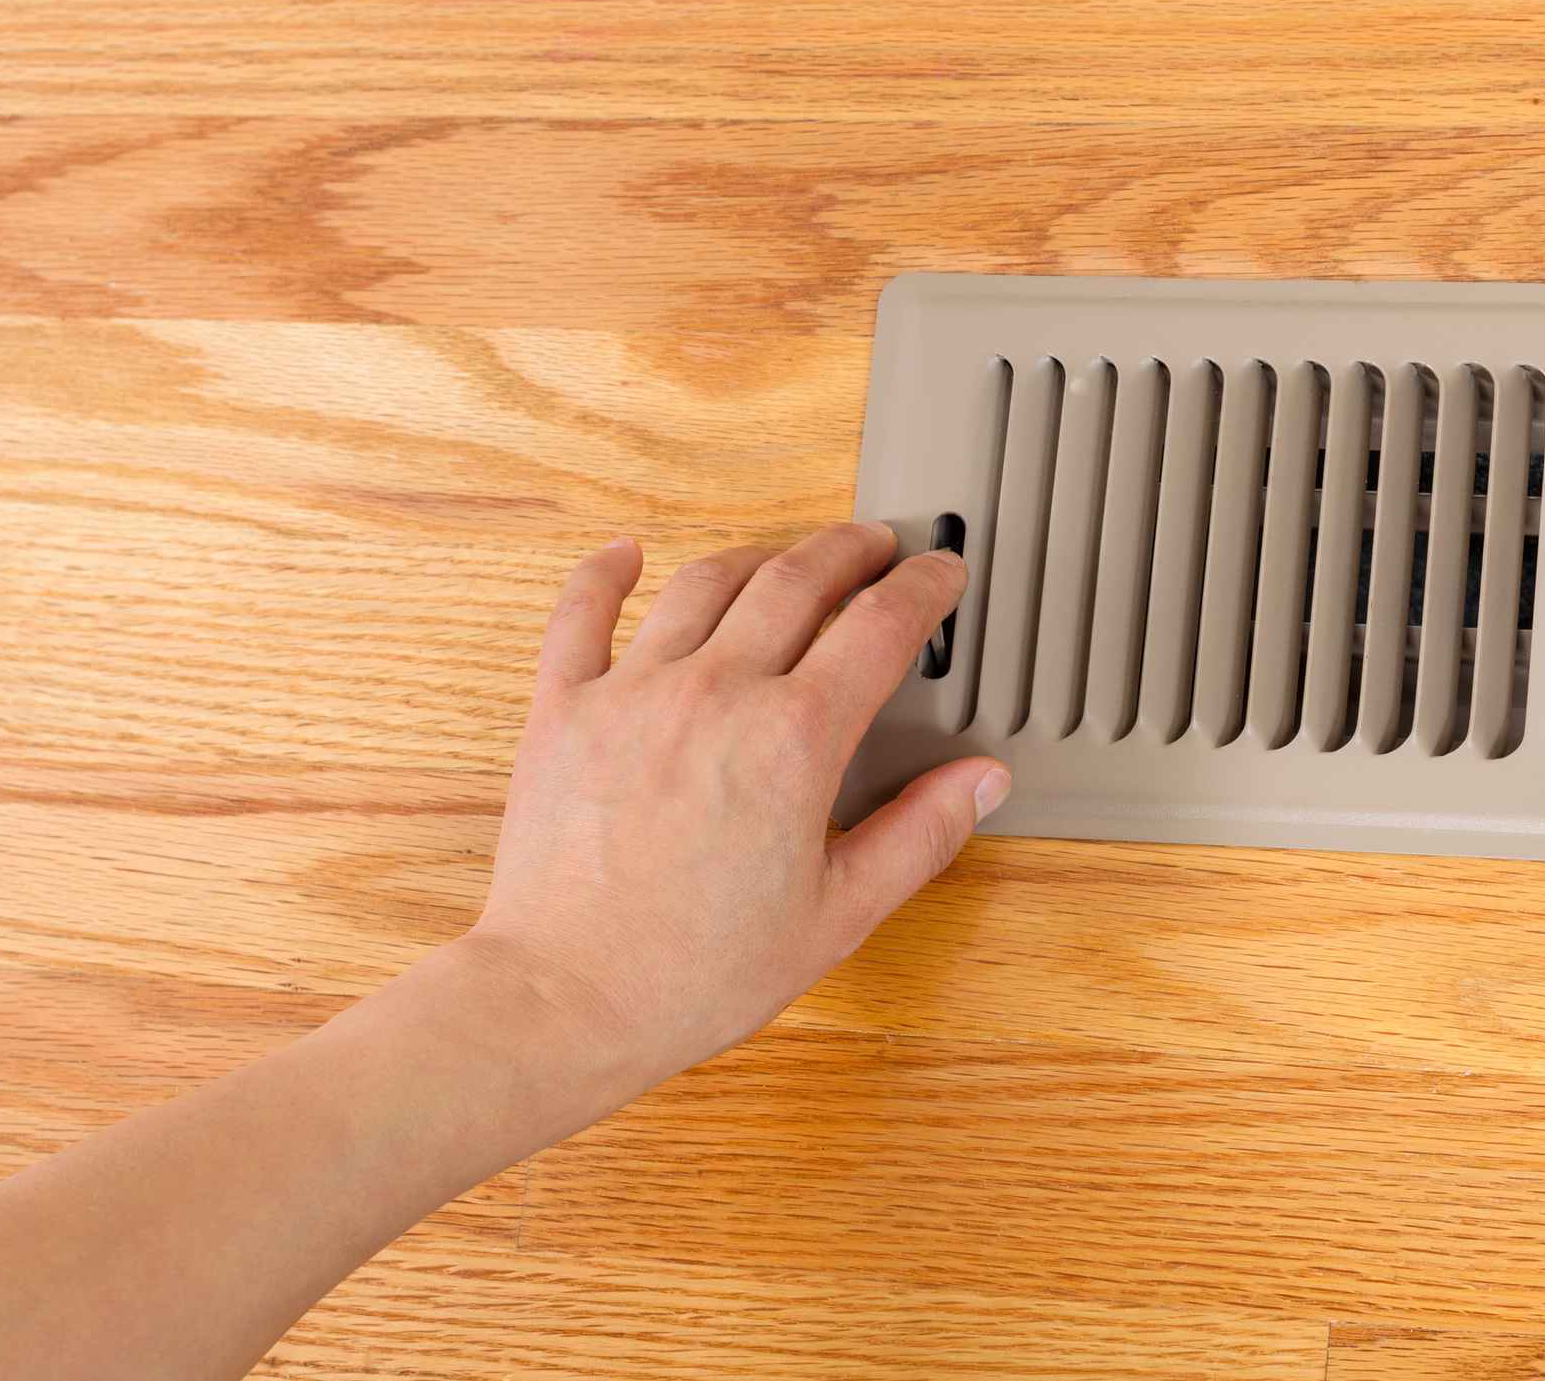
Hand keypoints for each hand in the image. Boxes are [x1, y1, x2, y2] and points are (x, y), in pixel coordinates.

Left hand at [466, 521, 1011, 1108]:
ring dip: (758, 557)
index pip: (880, 626)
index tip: (941, 574)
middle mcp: (715, 693)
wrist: (566, 997)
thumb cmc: (694, 971)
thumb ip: (919, 835)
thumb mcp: (838, 916)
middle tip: (876, 546)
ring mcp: (632, 692)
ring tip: (784, 557)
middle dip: (849, 550)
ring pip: (705, 583)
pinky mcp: (563, 709)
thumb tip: (982, 781)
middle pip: (797, 579)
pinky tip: (624, 554)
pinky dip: (605, 573)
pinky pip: (581, 614)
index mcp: (793, 740)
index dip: (923, 588)